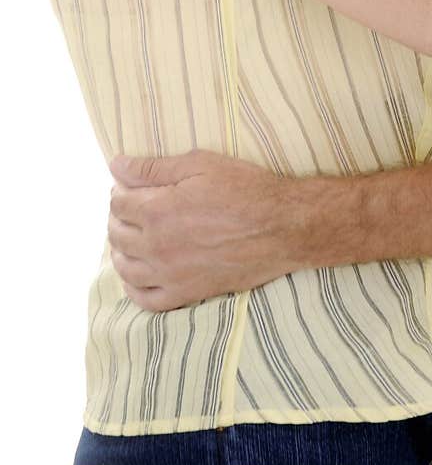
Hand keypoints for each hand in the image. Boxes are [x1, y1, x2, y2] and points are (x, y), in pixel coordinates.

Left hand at [108, 149, 305, 309]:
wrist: (282, 227)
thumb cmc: (245, 189)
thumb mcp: (200, 164)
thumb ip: (154, 167)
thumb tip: (116, 165)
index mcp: (157, 211)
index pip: (119, 203)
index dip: (121, 191)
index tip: (130, 187)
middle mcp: (157, 246)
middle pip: (117, 234)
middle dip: (118, 218)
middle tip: (132, 208)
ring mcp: (170, 274)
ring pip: (125, 268)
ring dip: (120, 251)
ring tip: (131, 238)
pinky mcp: (187, 293)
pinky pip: (145, 300)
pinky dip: (133, 288)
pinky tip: (138, 275)